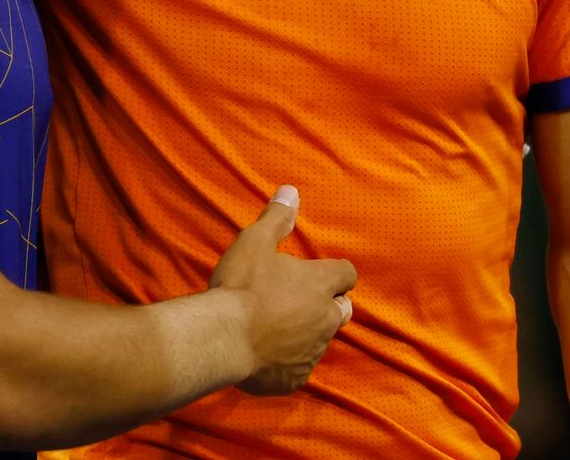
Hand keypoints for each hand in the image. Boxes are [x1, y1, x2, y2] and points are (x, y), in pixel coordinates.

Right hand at [209, 186, 355, 395]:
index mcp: (320, 283)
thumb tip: (291, 191)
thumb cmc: (240, 286)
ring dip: (306, 332)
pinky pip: (299, 368)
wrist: (222, 338)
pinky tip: (265, 354)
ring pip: (320, 340)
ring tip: (276, 327)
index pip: (347, 274)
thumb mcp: (255, 242)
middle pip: (342, 310)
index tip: (319, 274)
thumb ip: (276, 218)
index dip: (335, 273)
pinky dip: (288, 361)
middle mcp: (325, 318)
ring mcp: (312, 351)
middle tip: (298, 300)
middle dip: (329, 304)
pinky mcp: (296, 377)